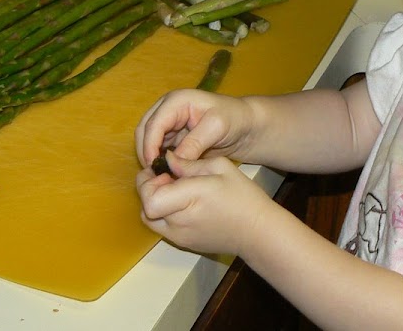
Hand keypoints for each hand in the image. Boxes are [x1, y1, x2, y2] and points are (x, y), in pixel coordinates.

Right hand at [134, 89, 255, 167]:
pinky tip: (168, 173)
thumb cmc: (234, 119)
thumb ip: (194, 143)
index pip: (153, 123)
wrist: (245, 125)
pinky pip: (160, 149)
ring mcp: (170, 123)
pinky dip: (160, 160)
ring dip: (152, 157)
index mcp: (176, 101)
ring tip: (161, 176)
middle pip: (145, 131)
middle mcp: (168, 109)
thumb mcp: (216, 128)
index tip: (152, 166)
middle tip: (154, 174)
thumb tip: (173, 162)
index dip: (149, 145)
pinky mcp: (174, 136)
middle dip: (146, 152)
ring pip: (149, 142)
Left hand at [136, 153, 275, 255]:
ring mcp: (180, 237)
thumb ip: (189, 163)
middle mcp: (180, 222)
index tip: (164, 172)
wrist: (257, 231)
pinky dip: (163, 214)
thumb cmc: (243, 196)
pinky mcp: (183, 244)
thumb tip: (167, 159)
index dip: (149, 182)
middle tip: (166, 178)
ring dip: (153, 203)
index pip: (150, 198)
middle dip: (149, 190)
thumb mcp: (220, 167)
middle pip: (145, 208)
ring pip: (149, 220)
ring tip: (173, 192)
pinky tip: (182, 204)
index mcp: (190, 199)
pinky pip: (161, 228)